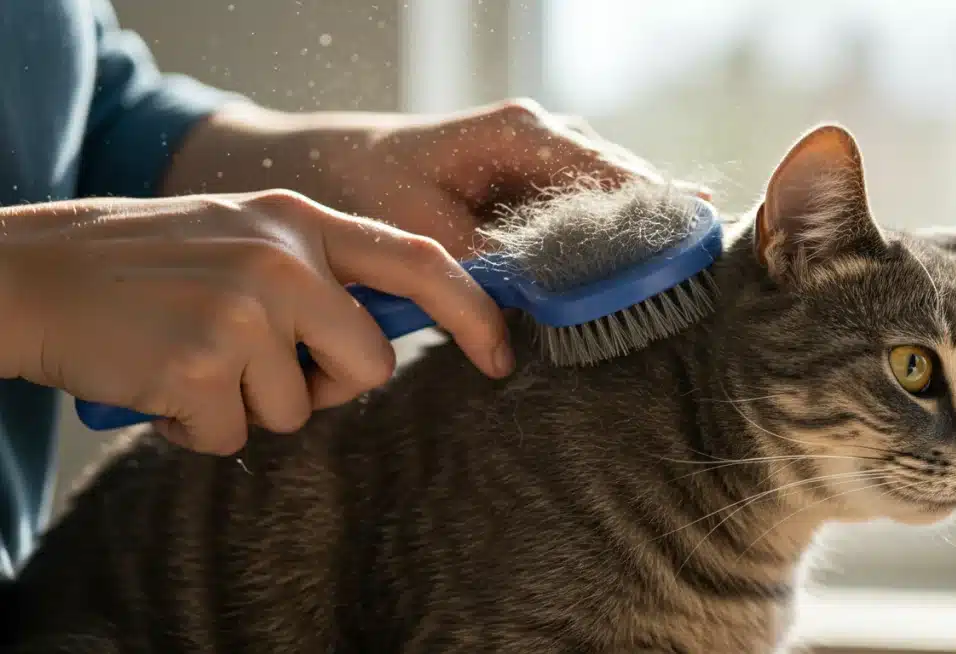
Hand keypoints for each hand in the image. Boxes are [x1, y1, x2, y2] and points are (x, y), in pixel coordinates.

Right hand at [0, 190, 511, 454]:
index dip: (472, 312)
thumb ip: (319, 272)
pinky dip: (196, 428)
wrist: (36, 273)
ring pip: (298, 410)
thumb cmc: (152, 265)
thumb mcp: (245, 235)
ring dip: (247, 404)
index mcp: (301, 220)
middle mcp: (283, 259)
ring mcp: (242, 310)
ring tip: (192, 358)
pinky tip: (160, 384)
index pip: (420, 261)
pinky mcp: (200, 365)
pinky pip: (233, 436)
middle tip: (260, 365)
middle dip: (326, 385)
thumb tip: (388, 333)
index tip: (499, 356)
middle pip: (369, 365)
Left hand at [323, 100, 712, 256]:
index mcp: (523, 133)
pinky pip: (588, 206)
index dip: (655, 215)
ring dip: (634, 234)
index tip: (690, 252)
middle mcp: (545, 134)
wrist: (334, 169)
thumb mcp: (429, 235)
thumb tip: (540, 321)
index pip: (613, 175)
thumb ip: (491, 274)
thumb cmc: (373, 190)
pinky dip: (606, 238)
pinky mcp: (537, 177)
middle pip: (626, 181)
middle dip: (655, 226)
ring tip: (676, 275)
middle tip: (694, 272)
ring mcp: (545, 152)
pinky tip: (632, 270)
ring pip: (612, 194)